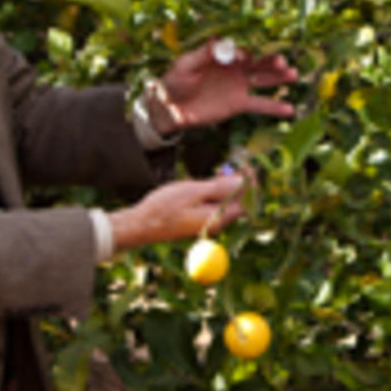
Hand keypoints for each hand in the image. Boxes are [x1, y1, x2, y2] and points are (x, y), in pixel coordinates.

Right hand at [109, 173, 245, 250]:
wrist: (140, 225)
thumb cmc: (164, 207)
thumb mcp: (193, 191)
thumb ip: (220, 188)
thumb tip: (243, 182)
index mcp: (218, 218)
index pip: (247, 202)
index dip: (250, 184)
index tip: (246, 167)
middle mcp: (216, 224)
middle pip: (238, 203)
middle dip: (239, 183)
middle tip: (233, 165)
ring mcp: (207, 224)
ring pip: (226, 204)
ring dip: (227, 187)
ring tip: (220, 171)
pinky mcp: (198, 222)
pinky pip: (214, 206)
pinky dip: (215, 194)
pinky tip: (208, 182)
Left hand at [147, 39, 297, 134]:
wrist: (170, 107)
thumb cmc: (175, 80)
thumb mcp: (186, 64)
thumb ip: (205, 54)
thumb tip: (223, 43)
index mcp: (224, 54)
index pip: (242, 49)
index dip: (249, 51)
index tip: (249, 55)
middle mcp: (236, 68)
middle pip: (258, 62)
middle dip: (271, 61)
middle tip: (283, 62)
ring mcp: (239, 86)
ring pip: (264, 80)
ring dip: (279, 77)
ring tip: (293, 75)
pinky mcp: (239, 104)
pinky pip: (259, 105)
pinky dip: (274, 107)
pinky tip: (289, 109)